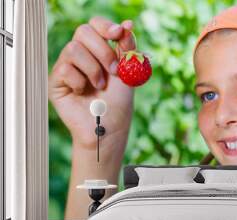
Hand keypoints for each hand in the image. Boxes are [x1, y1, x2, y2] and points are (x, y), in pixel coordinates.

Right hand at [49, 16, 135, 149]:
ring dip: (93, 69)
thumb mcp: (128, 72)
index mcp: (98, 50)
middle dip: (103, 51)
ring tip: (100, 85)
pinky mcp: (56, 81)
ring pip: (73, 49)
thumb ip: (127, 48)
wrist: (110, 126)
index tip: (119, 34)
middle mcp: (81, 55)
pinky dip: (80, 82)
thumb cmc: (119, 102)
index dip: (106, 26)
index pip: (95, 25)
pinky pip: (65, 69)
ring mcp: (67, 67)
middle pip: (83, 31)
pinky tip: (84, 93)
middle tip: (113, 71)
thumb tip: (128, 24)